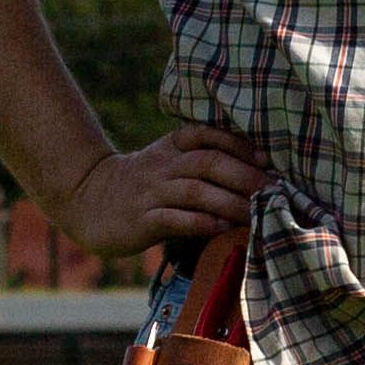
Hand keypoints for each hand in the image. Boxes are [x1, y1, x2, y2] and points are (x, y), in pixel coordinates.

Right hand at [45, 123, 267, 254]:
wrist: (88, 200)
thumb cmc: (144, 184)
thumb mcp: (169, 161)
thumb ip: (204, 161)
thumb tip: (260, 171)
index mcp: (173, 146)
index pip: (208, 134)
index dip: (240, 144)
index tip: (270, 158)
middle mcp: (164, 165)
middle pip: (208, 162)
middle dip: (245, 175)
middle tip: (276, 190)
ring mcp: (151, 193)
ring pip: (195, 191)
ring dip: (230, 202)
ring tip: (258, 213)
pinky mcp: (141, 220)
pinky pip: (174, 219)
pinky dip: (201, 223)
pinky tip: (223, 229)